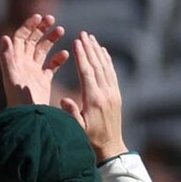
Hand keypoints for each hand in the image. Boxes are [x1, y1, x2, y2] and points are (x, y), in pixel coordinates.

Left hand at [0, 14, 68, 106]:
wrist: (29, 119)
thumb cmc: (20, 101)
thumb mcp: (12, 77)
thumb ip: (7, 58)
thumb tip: (5, 37)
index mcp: (15, 61)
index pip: (20, 38)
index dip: (29, 26)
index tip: (40, 17)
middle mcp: (23, 64)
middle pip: (31, 41)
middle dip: (41, 29)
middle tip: (53, 19)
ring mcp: (33, 72)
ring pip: (42, 51)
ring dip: (51, 40)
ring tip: (62, 30)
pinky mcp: (43, 81)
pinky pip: (51, 66)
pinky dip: (58, 59)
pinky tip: (66, 54)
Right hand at [61, 31, 127, 161]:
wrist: (110, 148)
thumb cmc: (89, 140)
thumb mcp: (76, 129)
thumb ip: (70, 113)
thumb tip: (64, 98)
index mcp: (94, 100)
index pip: (87, 72)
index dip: (82, 56)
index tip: (77, 41)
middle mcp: (106, 94)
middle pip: (97, 66)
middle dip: (90, 48)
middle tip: (83, 33)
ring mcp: (113, 94)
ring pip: (106, 68)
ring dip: (98, 52)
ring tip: (92, 38)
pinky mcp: (117, 95)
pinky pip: (112, 74)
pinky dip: (107, 61)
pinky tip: (103, 52)